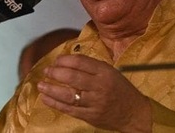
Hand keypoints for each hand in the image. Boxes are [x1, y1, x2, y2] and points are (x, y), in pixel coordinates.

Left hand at [37, 54, 151, 131]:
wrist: (134, 113)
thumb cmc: (122, 90)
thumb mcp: (111, 72)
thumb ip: (92, 67)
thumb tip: (68, 62)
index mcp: (105, 72)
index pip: (80, 62)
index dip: (65, 60)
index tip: (57, 60)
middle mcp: (99, 86)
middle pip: (72, 77)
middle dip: (55, 72)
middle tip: (47, 70)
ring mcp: (93, 102)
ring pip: (67, 95)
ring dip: (51, 89)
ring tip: (41, 85)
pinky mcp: (89, 115)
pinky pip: (69, 109)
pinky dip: (55, 103)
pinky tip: (46, 98)